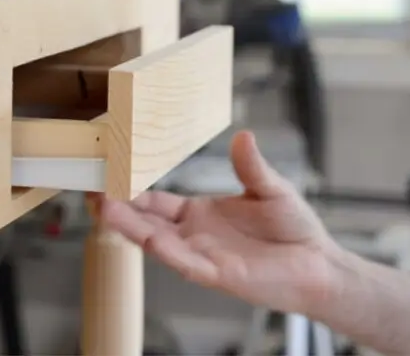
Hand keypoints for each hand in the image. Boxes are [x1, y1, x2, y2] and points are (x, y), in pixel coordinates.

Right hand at [97, 130, 341, 315]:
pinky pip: (185, 263)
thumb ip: (250, 166)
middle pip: (146, 221)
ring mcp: (202, 256)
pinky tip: (146, 237)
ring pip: (157, 242)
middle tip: (89, 189)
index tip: (108, 173)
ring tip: (102, 209)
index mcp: (200, 214)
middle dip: (117, 207)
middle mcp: (193, 236)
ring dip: (130, 228)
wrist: (320, 265)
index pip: (156, 202)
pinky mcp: (217, 275)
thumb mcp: (270, 188)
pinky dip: (165, 250)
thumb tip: (243, 135)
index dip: (131, 190)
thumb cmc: (295, 229)